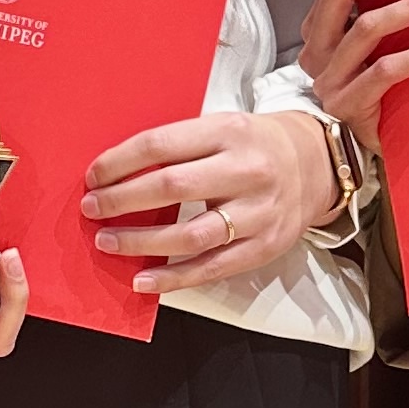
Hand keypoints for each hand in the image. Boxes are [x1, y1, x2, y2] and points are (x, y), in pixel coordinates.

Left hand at [83, 108, 335, 296]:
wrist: (316, 165)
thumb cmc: (255, 146)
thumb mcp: (223, 128)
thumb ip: (180, 146)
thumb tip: (118, 172)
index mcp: (228, 131)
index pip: (160, 145)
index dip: (119, 163)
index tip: (93, 177)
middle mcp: (245, 170)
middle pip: (171, 187)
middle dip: (121, 200)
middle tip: (92, 208)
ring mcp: (256, 212)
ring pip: (188, 234)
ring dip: (140, 241)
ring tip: (108, 241)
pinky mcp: (263, 246)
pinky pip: (210, 268)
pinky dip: (172, 277)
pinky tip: (142, 279)